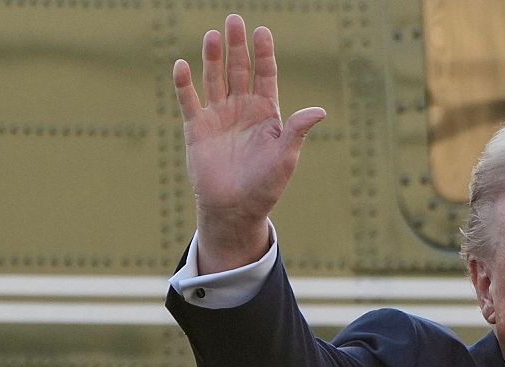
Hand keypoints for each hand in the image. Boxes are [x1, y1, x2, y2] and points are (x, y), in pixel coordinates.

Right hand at [173, 13, 325, 271]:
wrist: (235, 209)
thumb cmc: (266, 186)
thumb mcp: (286, 157)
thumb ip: (298, 131)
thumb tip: (320, 111)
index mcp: (267, 113)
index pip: (265, 76)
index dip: (264, 54)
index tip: (262, 31)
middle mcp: (242, 109)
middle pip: (239, 70)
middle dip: (237, 46)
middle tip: (234, 20)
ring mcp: (218, 116)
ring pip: (215, 79)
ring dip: (212, 57)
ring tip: (213, 34)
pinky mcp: (197, 128)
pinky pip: (189, 100)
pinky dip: (185, 83)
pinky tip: (183, 65)